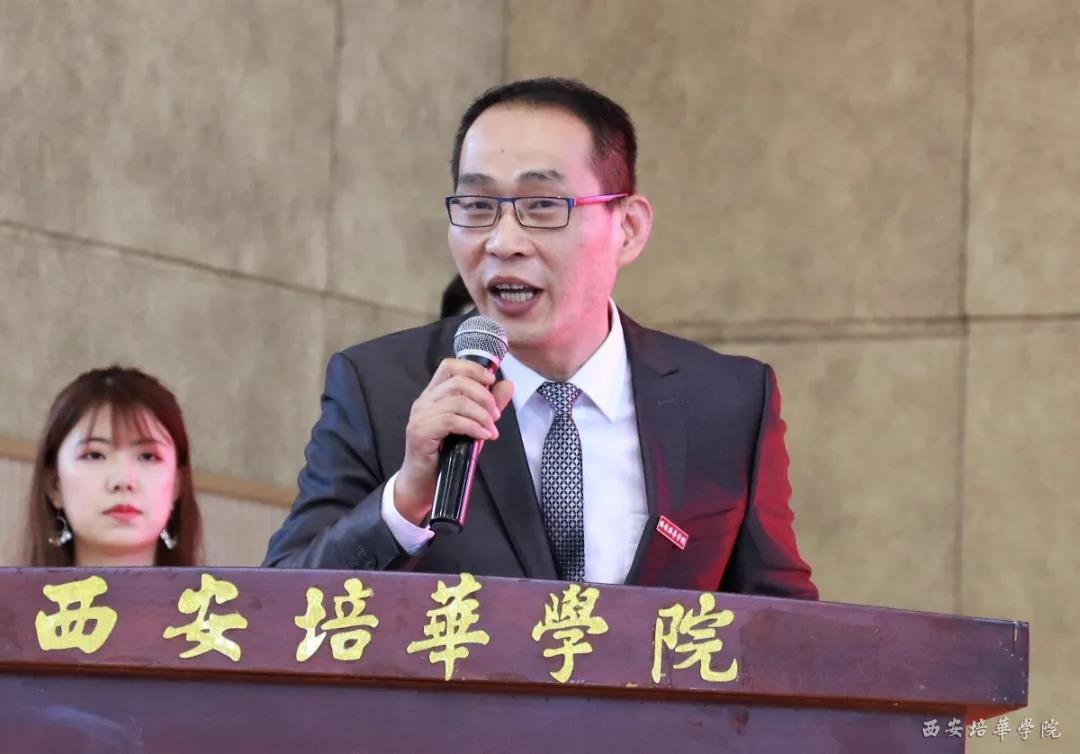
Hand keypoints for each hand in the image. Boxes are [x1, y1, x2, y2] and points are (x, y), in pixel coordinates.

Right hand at [394, 358, 513, 524]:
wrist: (422, 485)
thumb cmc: (446, 455)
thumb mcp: (472, 425)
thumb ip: (488, 404)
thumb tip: (507, 384)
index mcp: (433, 395)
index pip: (450, 366)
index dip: (473, 368)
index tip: (492, 381)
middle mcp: (424, 401)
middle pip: (458, 381)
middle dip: (484, 396)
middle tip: (496, 415)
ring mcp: (420, 416)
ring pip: (457, 401)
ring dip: (481, 415)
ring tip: (491, 429)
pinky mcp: (421, 433)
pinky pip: (451, 421)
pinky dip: (473, 427)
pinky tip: (484, 436)